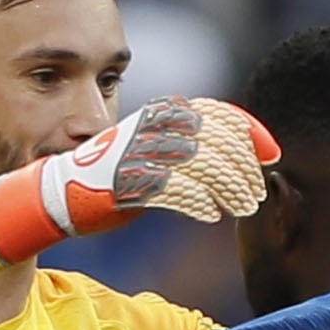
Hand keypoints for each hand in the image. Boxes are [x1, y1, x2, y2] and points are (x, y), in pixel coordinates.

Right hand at [0, 96, 279, 260]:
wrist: (57, 193)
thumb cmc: (111, 178)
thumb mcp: (154, 156)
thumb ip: (189, 151)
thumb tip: (238, 160)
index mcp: (160, 116)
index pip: (217, 114)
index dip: (249, 131)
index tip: (271, 154)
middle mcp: (151, 129)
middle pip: (216, 140)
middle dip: (243, 166)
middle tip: (255, 192)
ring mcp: (139, 154)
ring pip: (201, 165)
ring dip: (228, 186)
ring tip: (242, 206)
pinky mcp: (127, 182)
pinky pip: (173, 189)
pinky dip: (197, 201)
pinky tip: (210, 215)